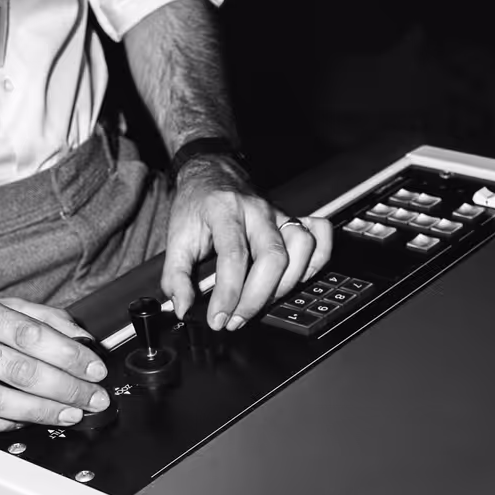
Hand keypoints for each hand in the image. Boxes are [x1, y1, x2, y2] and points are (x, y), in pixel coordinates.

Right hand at [0, 296, 109, 431]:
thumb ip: (42, 319)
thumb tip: (82, 339)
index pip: (31, 334)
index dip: (68, 355)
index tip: (94, 370)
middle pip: (19, 370)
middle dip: (65, 389)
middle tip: (91, 398)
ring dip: (40, 412)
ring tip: (68, 414)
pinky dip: (2, 425)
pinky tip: (24, 423)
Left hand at [161, 157, 332, 328]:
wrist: (212, 174)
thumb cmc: (196, 206)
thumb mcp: (175, 239)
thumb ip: (175, 276)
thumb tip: (182, 307)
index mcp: (224, 210)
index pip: (234, 255)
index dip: (228, 294)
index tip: (219, 319)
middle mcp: (257, 210)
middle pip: (273, 256)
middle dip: (258, 297)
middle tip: (238, 319)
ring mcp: (279, 214)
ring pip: (302, 247)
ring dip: (287, 284)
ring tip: (264, 303)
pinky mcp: (292, 219)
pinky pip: (319, 235)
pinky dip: (316, 261)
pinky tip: (296, 279)